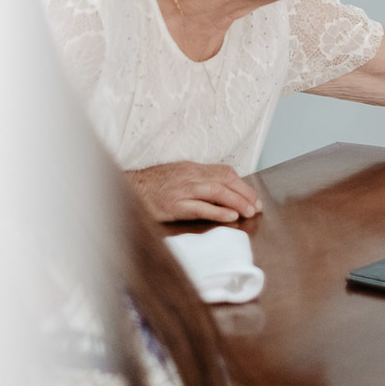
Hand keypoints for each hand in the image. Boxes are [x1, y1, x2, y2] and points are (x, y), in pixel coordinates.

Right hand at [128, 161, 262, 223]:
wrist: (127, 189)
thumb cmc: (152, 186)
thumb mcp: (177, 176)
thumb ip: (196, 181)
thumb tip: (219, 189)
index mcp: (192, 169)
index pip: (224, 172)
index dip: (242, 185)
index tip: (253, 197)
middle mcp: (190, 176)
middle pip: (224, 181)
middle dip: (244, 193)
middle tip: (257, 206)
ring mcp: (182, 190)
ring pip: (216, 192)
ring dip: (236, 201)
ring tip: (250, 212)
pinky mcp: (174, 205)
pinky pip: (200, 207)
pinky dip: (217, 211)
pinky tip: (230, 216)